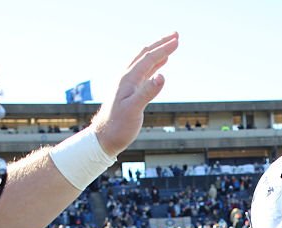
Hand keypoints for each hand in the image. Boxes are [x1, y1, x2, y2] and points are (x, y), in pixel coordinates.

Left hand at [93, 33, 179, 156]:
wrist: (104, 138)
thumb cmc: (118, 126)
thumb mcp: (134, 110)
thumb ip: (147, 92)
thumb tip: (163, 76)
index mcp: (128, 79)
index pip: (148, 58)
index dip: (163, 49)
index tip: (177, 41)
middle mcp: (127, 78)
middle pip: (145, 54)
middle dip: (161, 44)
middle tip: (176, 35)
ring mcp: (128, 84)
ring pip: (145, 61)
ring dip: (158, 52)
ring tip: (170, 45)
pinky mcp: (131, 91)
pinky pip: (145, 72)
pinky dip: (155, 65)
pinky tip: (161, 65)